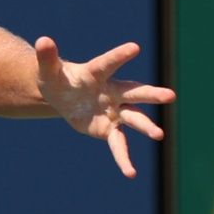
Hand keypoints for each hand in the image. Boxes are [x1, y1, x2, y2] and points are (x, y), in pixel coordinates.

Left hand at [35, 37, 175, 177]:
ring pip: (134, 118)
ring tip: (159, 135)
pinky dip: (124, 158)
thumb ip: (47, 56)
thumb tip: (43, 40)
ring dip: (146, 126)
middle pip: (135, 92)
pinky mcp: (109, 129)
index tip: (134, 47)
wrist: (63, 97)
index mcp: (97, 73)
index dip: (120, 55)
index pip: (109, 63)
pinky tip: (130, 173)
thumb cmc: (58, 79)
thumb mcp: (48, 70)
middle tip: (170, 96)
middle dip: (151, 94)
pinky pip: (119, 144)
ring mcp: (114, 111)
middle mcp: (112, 91)